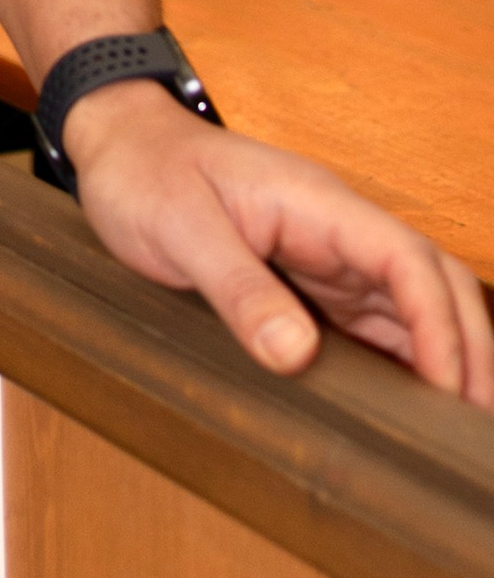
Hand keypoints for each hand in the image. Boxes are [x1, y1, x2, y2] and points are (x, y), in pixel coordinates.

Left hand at [66, 82, 493, 405]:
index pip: (408, 261)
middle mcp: (338, 230)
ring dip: (444, 360)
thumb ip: (238, 287)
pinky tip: (408, 409)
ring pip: (412, 307)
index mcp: (318, 204)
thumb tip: (296, 353)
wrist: (119, 145)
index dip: (441, 326)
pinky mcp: (310, 283)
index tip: (451, 390)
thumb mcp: (179, 228)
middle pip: (433, 284)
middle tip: (477, 427)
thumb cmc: (145, 174)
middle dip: (469, 349)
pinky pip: (373, 322)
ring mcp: (328, 257)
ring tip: (456, 432)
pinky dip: (403, 362)